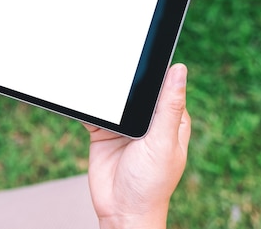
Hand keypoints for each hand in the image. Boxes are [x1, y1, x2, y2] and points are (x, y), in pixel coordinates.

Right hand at [84, 64, 190, 228]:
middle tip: (112, 56)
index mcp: (170, 120)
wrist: (121, 212)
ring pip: (114, 98)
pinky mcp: (103, 132)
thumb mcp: (162, 142)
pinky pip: (94, 112)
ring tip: (94, 72)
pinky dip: (87, 104)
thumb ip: (168, 107)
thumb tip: (179, 70)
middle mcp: (148, 121)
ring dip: (104, 90)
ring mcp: (124, 126)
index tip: (143, 48)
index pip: (165, 85)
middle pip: (136, 88)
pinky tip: (81, 95)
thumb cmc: (151, 185)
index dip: (156, 67)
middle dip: (125, 76)